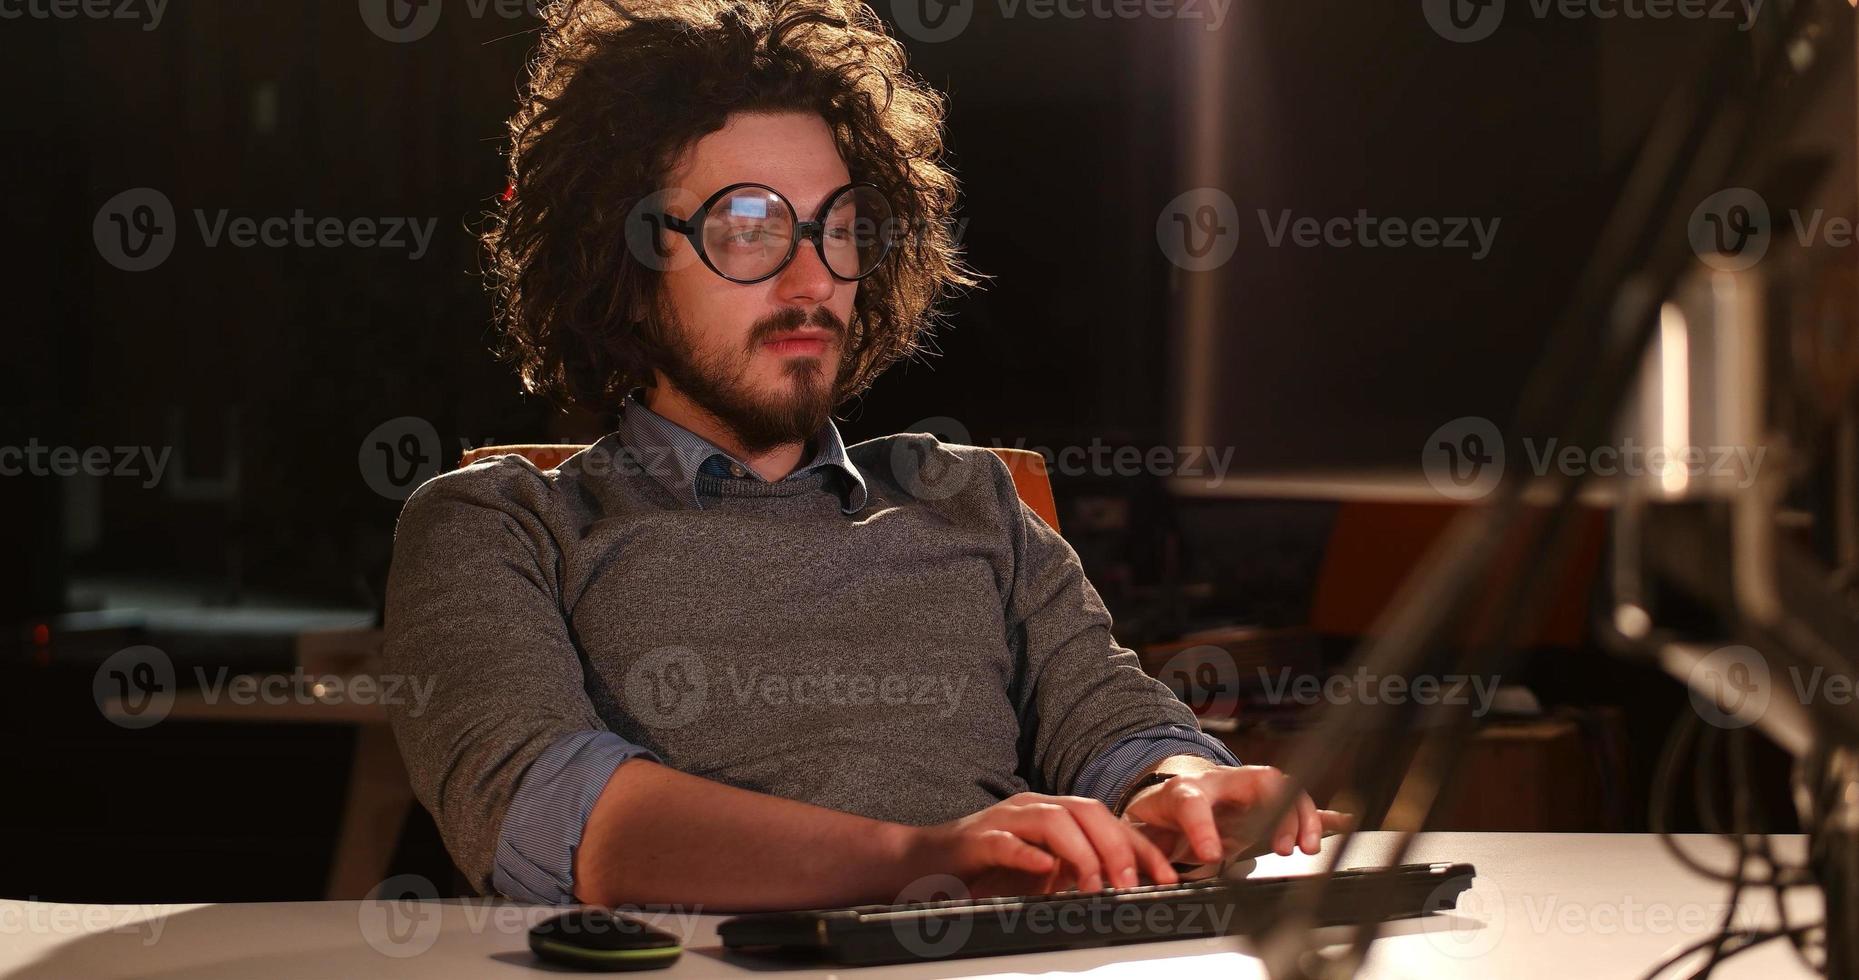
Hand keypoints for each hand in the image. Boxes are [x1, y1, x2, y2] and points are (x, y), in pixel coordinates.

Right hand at [902, 792, 1180, 898]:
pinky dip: (1028, 854)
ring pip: (1054, 820)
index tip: (1169, 877)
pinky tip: (1044, 870)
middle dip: (1118, 847)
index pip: (1109, 822)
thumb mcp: (1042, 875)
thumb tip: (1124, 890)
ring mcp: (1005, 820)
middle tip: (1134, 884)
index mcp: (1054, 815)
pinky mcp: (977, 839)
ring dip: (1082, 852)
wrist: (923, 863)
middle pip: (1087, 812)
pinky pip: (1006, 841)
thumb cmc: (984, 871)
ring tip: (1097, 883)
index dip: (1142, 848)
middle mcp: (1034, 809)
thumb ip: (1077, 874)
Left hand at [1120, 765, 1352, 865]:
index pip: (1193, 802)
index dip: (1203, 826)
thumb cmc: (1161, 815)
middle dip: (1277, 809)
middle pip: (1258, 780)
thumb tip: (1135, 872)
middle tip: (1283, 848)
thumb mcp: (1143, 830)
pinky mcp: (1264, 802)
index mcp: (1185, 792)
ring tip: (1307, 848)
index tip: (1211, 855)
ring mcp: (1248, 789)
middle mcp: (1222, 783)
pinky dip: (1317, 815)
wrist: (1174, 796)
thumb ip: (1143, 848)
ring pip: (1283, 787)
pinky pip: (1295, 803)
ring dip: (1301, 815)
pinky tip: (1340, 821)